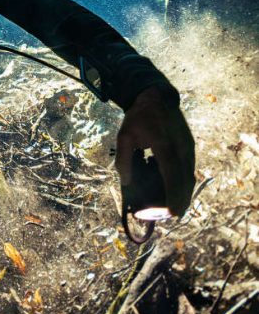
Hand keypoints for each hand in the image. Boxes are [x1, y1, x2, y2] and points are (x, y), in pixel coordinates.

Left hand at [115, 86, 195, 216]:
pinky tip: (162, 191)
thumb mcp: (124, 136)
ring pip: (189, 183)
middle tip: (150, 214)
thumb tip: (127, 183)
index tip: (163, 215)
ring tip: (155, 206)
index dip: (170, 202)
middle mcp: (183, 152)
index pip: (174, 181)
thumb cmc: (139, 117)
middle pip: (185, 188)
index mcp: (167, 149)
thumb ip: (124, 160)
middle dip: (171, 206)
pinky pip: (187, 175)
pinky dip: (178, 187)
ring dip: (176, 197)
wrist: (157, 97)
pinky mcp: (190, 151)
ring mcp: (190, 152)